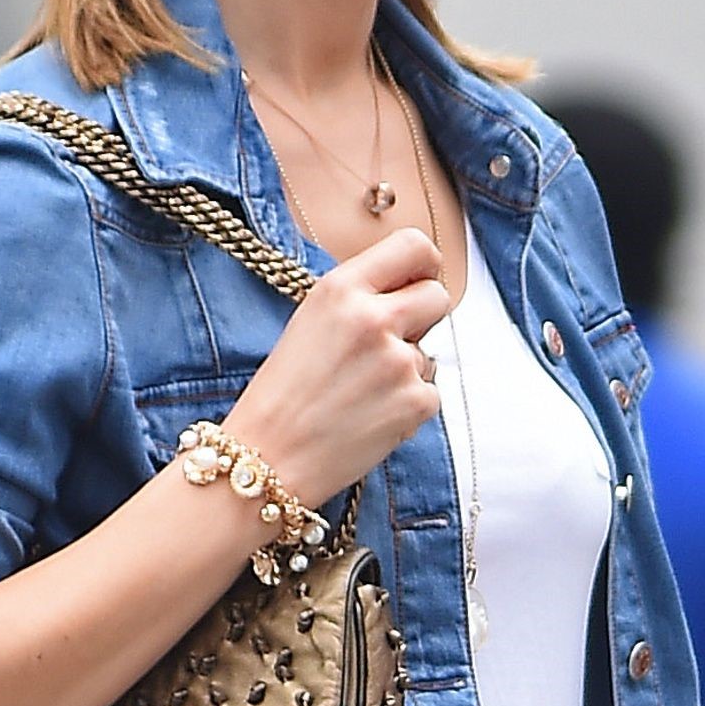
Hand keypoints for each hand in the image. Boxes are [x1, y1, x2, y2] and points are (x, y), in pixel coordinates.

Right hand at [226, 223, 450, 506]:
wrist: (265, 459)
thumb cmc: (283, 392)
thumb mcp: (311, 320)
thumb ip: (360, 297)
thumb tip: (413, 286)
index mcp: (341, 288)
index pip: (414, 245)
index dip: (423, 264)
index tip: (417, 280)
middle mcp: (374, 318)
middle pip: (438, 295)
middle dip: (423, 317)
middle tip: (389, 343)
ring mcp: (399, 362)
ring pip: (431, 351)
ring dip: (407, 368)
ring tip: (361, 392)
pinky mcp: (416, 402)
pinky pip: (430, 392)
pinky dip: (407, 405)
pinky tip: (370, 416)